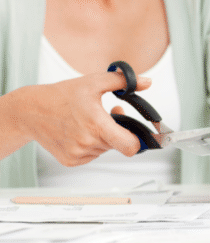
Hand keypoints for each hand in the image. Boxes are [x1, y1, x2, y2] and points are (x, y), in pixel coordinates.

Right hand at [18, 72, 151, 166]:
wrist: (29, 111)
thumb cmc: (62, 95)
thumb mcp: (94, 82)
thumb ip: (123, 82)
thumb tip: (147, 82)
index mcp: (96, 125)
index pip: (130, 146)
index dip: (138, 141)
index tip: (137, 132)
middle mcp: (87, 143)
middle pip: (119, 145)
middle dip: (119, 132)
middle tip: (111, 116)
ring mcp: (78, 154)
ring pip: (105, 149)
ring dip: (104, 137)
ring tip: (90, 121)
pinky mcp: (70, 161)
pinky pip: (92, 155)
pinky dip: (91, 145)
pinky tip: (79, 131)